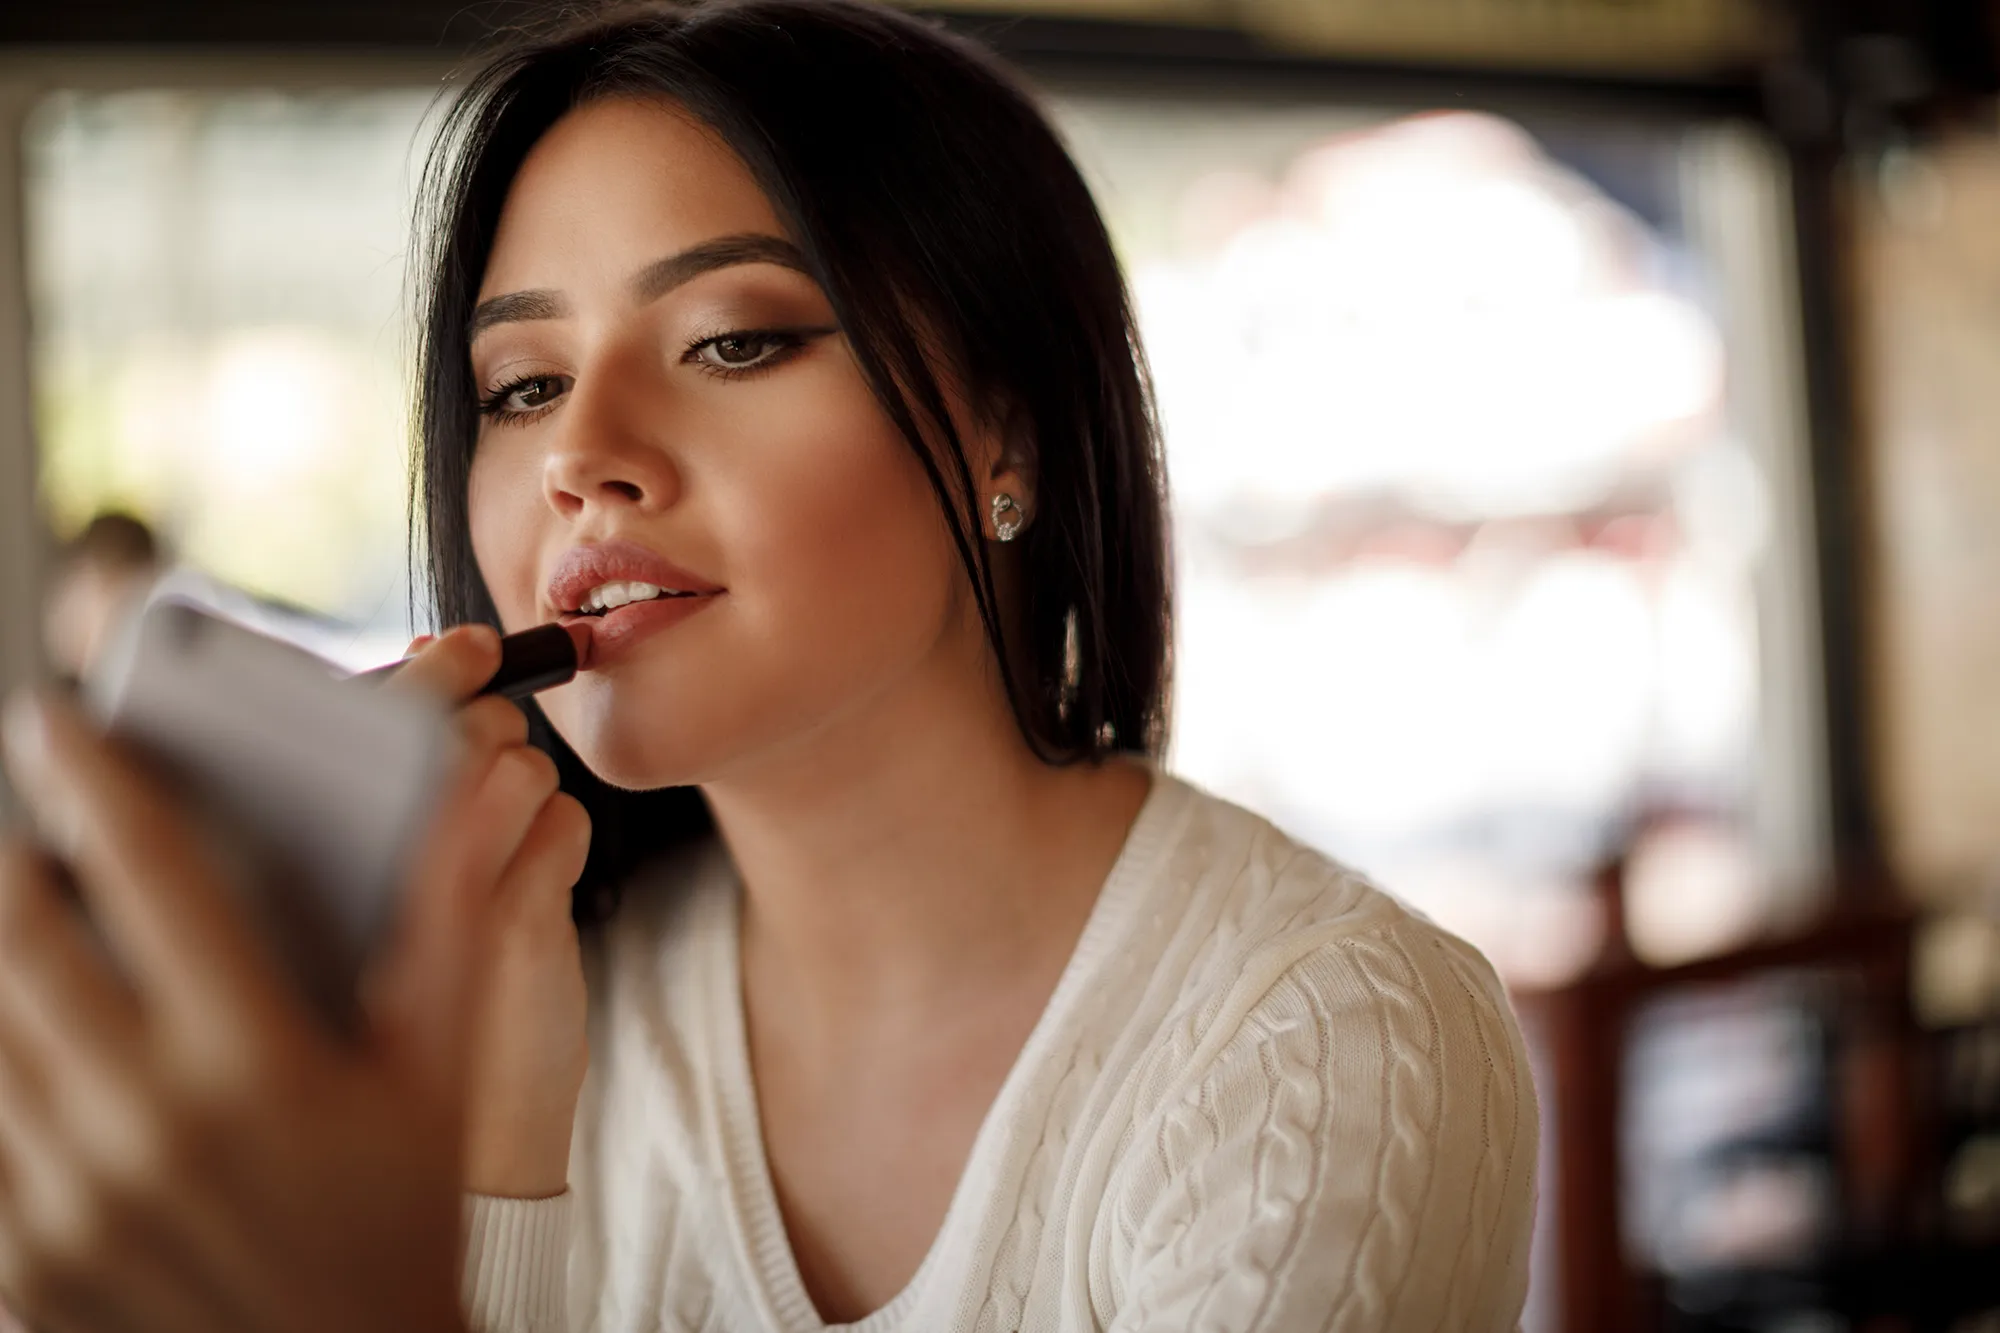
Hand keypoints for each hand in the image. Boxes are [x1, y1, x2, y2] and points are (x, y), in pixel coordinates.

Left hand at [0, 688, 479, 1332]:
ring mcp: (67, 1198)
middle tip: (37, 832)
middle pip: (22, 937)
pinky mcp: (19, 1261)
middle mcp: (145, 1124)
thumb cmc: (396, 1227)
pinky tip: (39, 1044)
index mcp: (255, 1064)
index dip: (97, 781)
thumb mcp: (439, 1080)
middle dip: (18, 861)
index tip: (59, 723)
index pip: (149, 877)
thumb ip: (445, 932)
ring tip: (33, 929)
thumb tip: (464, 801)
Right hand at [378, 629, 590, 1199]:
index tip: (456, 650)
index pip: (372, 718)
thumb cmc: (411, 1002)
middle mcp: (375, 865)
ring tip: (498, 843)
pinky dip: (561, 840)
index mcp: (318, 848)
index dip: (426, 673)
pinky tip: (531, 886)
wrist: (468, 1140)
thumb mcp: (383, 891)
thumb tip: (434, 652)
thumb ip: (399, 776)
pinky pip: (566, 823)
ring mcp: (446, 896)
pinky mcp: (516, 926)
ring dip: (526, 787)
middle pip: (459, 730)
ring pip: (519, 768)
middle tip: (484, 755)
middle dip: (486, 720)